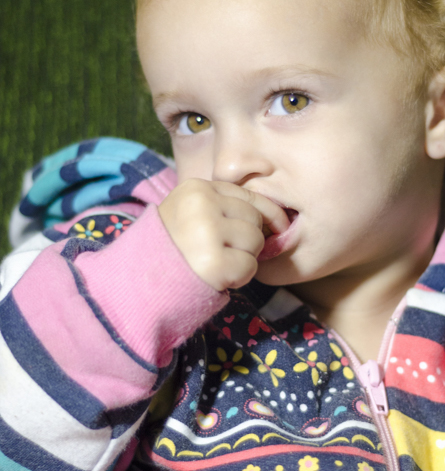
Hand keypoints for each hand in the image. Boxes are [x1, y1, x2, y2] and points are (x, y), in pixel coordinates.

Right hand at [158, 179, 288, 290]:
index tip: (279, 226)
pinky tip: (217, 276)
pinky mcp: (213, 263)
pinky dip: (239, 277)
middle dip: (247, 240)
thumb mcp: (192, 213)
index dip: (268, 213)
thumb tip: (277, 217)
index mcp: (196, 189)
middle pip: (254, 220)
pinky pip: (249, 267)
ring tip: (216, 262)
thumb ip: (225, 207)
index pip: (248, 195)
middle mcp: (201, 205)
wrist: (140, 281)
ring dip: (243, 258)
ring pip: (255, 242)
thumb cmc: (172, 247)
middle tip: (222, 252)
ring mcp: (206, 233)